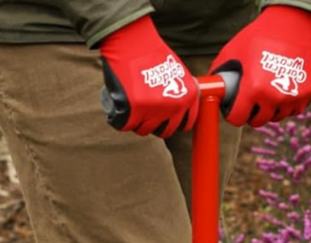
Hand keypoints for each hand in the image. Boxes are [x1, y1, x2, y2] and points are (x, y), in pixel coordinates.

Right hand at [99, 16, 197, 138]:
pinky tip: (122, 107)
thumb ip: (180, 91)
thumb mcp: (178, 72)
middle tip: (145, 114)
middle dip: (154, 125)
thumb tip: (180, 108)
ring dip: (137, 122)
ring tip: (133, 107)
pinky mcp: (133, 111)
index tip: (165, 121)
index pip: (185, 124)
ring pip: (144, 130)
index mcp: (188, 97)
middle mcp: (174, 107)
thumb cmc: (153, 54)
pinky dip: (122, 119)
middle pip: (164, 131)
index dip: (174, 124)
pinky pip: (126, 125)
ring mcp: (154, 111)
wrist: (134, 43)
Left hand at [211, 5, 310, 127]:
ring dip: (270, 110)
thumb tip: (210, 91)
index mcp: (253, 90)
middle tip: (251, 101)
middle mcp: (274, 97)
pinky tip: (282, 91)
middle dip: (252, 112)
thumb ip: (220, 75)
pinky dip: (288, 104)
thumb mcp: (232, 53)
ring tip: (267, 94)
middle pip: (258, 121)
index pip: (238, 119)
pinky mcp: (309, 93)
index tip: (235, 108)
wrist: (293, 24)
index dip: (234, 114)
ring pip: (276, 117)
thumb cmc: (259, 37)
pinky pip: (294, 109)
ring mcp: (293, 96)